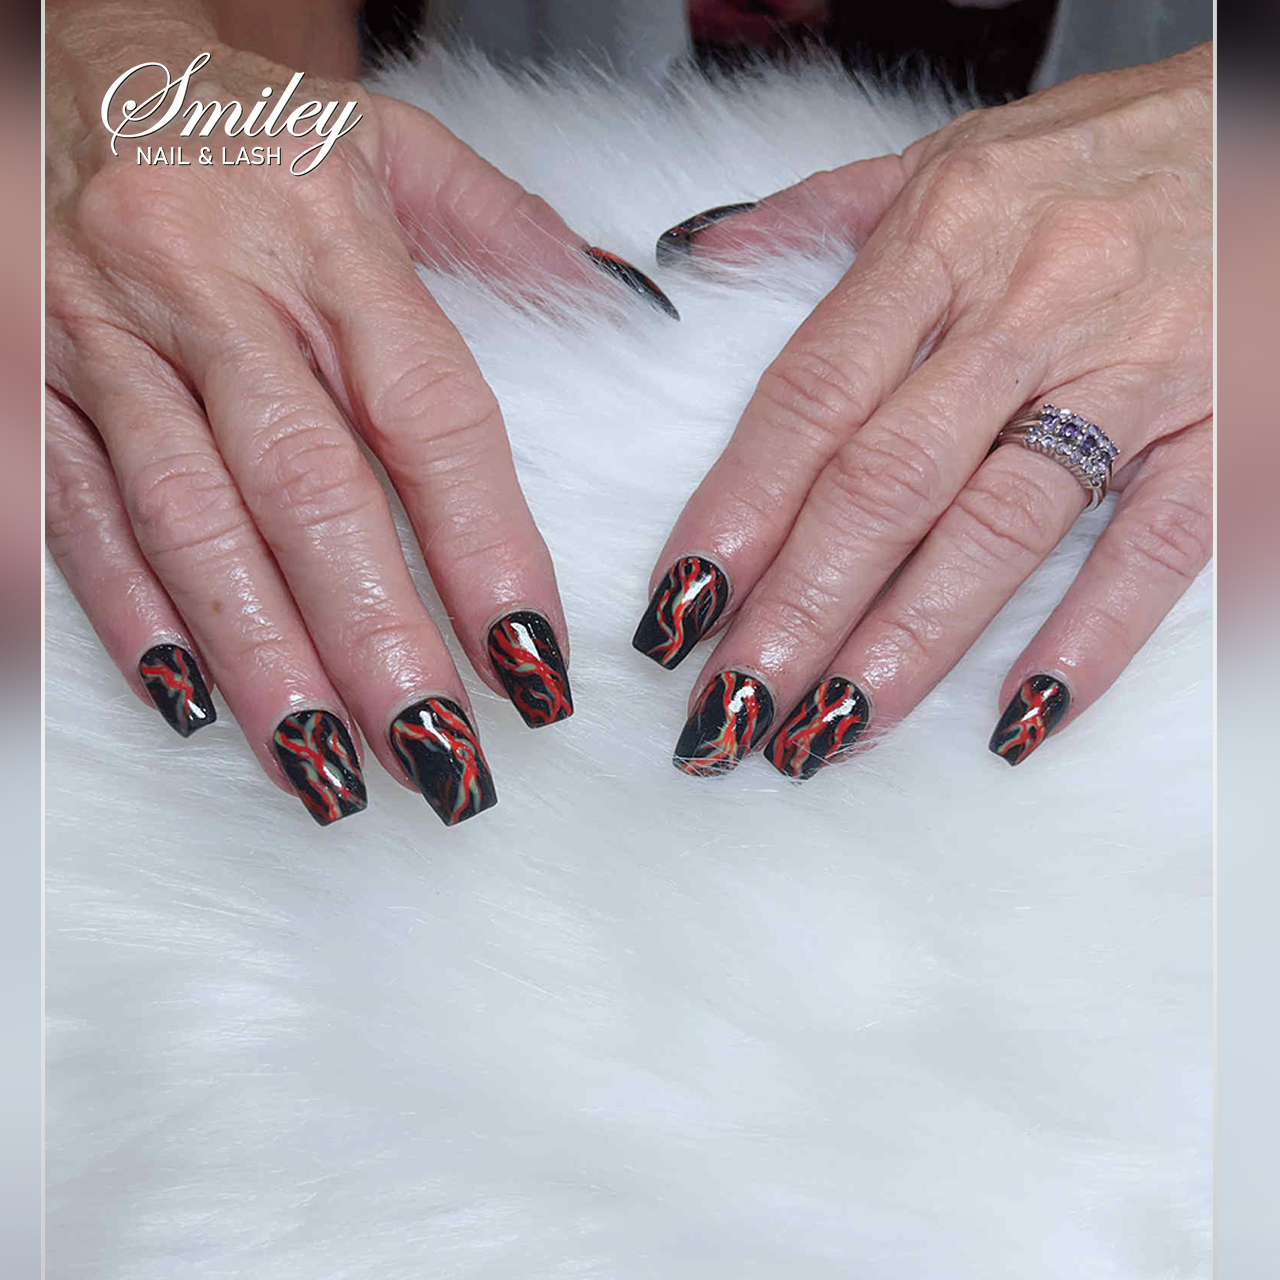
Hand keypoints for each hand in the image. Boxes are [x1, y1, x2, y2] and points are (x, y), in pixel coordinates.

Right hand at [46, 6, 673, 825]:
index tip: (535, 656)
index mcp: (329, 242)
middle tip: (439, 754)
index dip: (487, 546)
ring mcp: (106, 341)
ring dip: (262, 656)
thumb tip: (624, 304)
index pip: (431, 417)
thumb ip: (507, 227)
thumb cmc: (249, 126)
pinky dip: (126, 610)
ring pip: (190, 521)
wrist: (68, 60)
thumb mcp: (389, 142)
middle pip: (309, 492)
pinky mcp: (25, 376)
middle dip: (378, 637)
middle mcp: (215, 295)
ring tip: (327, 765)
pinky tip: (188, 699)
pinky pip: (71, 508)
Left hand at [638, 44, 1211, 777]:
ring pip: (1000, 528)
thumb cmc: (1098, 153)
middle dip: (797, 608)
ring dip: (906, 643)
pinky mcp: (1224, 426)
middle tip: (729, 707)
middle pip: (886, 483)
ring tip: (827, 732)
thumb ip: (820, 214)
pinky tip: (1016, 717)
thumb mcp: (949, 158)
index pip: (812, 395)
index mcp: (940, 238)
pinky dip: (1087, 637)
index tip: (678, 603)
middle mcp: (1026, 309)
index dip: (738, 509)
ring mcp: (1133, 371)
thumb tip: (698, 256)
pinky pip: (1152, 548)